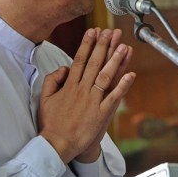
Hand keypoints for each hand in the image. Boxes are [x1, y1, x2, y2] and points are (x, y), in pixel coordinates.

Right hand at [38, 28, 134, 163]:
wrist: (57, 145)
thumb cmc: (51, 123)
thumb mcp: (45, 99)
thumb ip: (52, 80)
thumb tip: (64, 67)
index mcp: (69, 86)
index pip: (80, 60)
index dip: (87, 44)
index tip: (93, 31)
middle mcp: (82, 90)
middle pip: (94, 64)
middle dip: (103, 46)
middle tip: (111, 32)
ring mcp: (92, 101)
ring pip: (105, 76)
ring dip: (115, 60)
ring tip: (124, 46)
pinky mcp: (101, 114)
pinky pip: (114, 97)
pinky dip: (123, 85)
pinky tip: (132, 74)